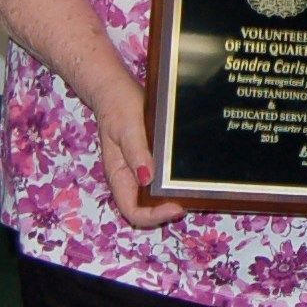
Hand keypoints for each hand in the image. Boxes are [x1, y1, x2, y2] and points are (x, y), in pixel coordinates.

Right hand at [86, 72, 181, 228]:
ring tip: (192, 192)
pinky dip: (172, 184)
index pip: (132, 211)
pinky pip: (159, 181)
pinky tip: (187, 177)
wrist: (115, 90)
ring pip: (153, 198)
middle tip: (190, 201)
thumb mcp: (128, 127)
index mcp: (118, 175)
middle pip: (144, 210)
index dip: (153, 216)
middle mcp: (128, 178)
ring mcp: (138, 171)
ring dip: (170, 200)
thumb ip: (136, 152)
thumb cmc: (119, 106)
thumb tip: (147, 179)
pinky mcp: (148, 161)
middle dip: (165, 212)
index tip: (176, 207)